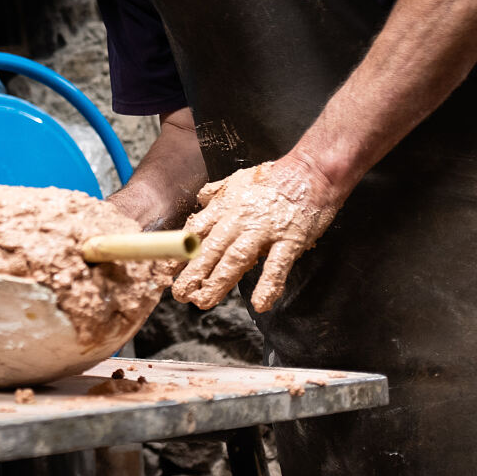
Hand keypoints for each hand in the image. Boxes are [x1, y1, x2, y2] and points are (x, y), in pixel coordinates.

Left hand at [170, 158, 338, 311]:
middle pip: (212, 249)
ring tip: (204, 301)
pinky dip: (268, 284)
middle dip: (193, 272)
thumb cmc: (274, 177)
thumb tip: (200, 199)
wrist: (311, 172)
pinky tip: (260, 303)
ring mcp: (264, 230)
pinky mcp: (289, 239)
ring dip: (219, 282)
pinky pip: (277, 265)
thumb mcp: (237, 179)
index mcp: (225, 206)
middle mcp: (239, 219)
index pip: (196, 232)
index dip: (179, 251)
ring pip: (236, 259)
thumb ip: (216, 192)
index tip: (166, 270)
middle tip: (179, 293)